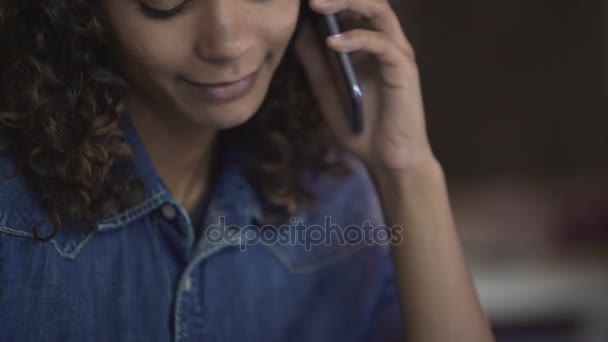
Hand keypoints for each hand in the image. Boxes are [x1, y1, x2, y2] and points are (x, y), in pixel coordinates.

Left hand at [295, 0, 435, 172]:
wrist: (387, 159)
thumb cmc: (361, 127)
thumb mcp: (327, 93)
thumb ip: (315, 64)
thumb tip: (299, 34)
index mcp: (367, 45)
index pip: (352, 8)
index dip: (331, 0)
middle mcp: (385, 43)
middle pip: (368, 1)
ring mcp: (397, 54)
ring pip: (379, 12)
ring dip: (348, 3)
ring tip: (317, 5)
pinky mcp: (404, 70)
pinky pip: (382, 44)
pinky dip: (357, 39)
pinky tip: (332, 43)